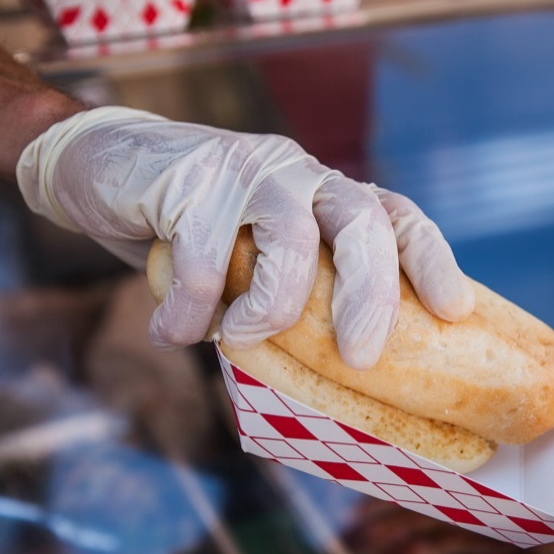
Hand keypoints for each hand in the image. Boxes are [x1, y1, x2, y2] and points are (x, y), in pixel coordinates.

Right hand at [16, 106, 473, 368]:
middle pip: (363, 221)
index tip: (455, 310)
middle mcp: (300, 175)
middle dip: (370, 294)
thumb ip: (287, 298)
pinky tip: (172, 331)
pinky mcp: (193, 177)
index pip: (396, 217)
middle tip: (360, 357)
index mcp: (326, 196)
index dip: (431, 260)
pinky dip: (189, 308)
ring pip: (291, 238)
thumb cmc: (190, 232)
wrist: (97, 169)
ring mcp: (249, 170)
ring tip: (242, 339)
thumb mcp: (251, 260)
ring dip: (271, 306)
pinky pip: (203, 257)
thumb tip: (328, 385)